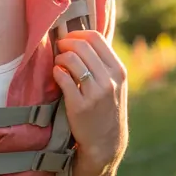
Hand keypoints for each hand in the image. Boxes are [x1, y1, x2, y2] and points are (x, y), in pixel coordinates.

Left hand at [52, 30, 127, 169]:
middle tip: (59, 49)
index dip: (78, 34)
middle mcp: (109, 80)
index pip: (96, 38)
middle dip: (65, 43)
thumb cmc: (107, 108)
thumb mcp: (115, 84)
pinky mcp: (79, 105)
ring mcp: (95, 93)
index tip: (69, 39)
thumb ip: (103, 63)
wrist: (106, 142)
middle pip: (82, 46)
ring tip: (59, 64)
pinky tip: (57, 76)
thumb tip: (81, 38)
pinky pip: (62, 78)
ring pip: (71, 60)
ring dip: (60, 58)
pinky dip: (56, 73)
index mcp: (118, 70)